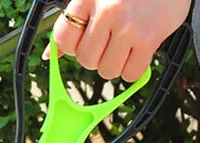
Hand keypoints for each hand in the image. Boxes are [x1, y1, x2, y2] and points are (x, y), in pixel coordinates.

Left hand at [44, 0, 191, 82]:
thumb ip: (74, 20)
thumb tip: (49, 54)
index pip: (62, 40)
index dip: (71, 47)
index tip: (83, 41)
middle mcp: (107, 11)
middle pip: (86, 60)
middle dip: (95, 57)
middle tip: (109, 43)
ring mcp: (128, 26)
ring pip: (107, 70)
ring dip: (114, 64)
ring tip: (124, 45)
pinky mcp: (149, 38)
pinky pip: (130, 74)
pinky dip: (132, 69)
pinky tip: (137, 52)